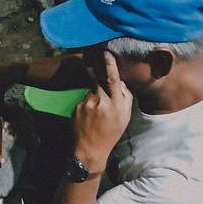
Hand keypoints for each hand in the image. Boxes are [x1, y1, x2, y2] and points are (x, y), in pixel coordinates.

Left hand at [73, 52, 132, 171]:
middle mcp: (101, 102)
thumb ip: (125, 98)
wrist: (90, 149)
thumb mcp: (125, 118)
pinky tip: (88, 118)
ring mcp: (87, 105)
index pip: (113, 80)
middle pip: (99, 83)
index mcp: (116, 105)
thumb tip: (121, 83)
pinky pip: (83, 100)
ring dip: (94, 98)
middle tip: (102, 100)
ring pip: (91, 92)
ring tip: (96, 115)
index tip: (106, 53)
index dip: (110, 65)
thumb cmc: (111, 133)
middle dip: (101, 86)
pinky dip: (86, 105)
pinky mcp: (77, 108)